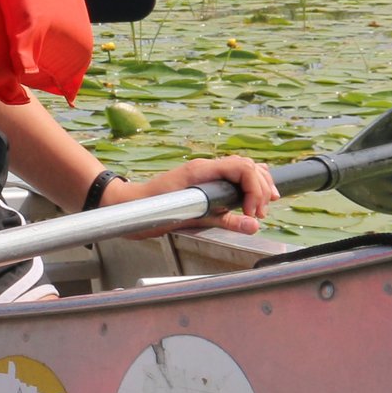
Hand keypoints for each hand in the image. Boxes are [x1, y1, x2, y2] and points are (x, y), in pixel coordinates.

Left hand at [110, 156, 279, 236]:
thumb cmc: (153, 210)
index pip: (242, 167)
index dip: (256, 189)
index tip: (254, 212)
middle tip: (260, 213)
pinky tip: (252, 199)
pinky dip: (247, 186)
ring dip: (257, 186)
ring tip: (260, 208)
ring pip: (242, 169)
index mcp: (202, 170)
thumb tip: (252, 225)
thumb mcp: (190, 219)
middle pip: (247, 166)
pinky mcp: (204, 181)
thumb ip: (223, 222)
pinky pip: (232, 176)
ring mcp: (205, 172)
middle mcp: (205, 167)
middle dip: (261, 189)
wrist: (130, 206)